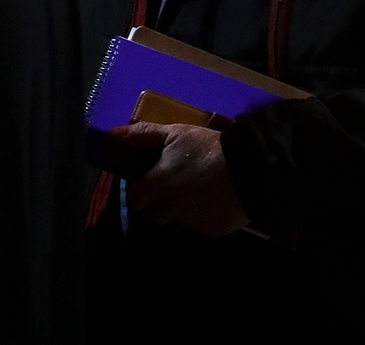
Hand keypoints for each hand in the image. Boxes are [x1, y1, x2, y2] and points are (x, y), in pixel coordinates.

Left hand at [112, 122, 249, 236]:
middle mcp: (171, 208)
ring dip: (182, 211)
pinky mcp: (214, 230)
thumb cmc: (206, 147)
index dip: (141, 191)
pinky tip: (214, 202)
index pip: (136, 199)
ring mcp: (193, 222)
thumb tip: (113, 134)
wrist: (251, 167)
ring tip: (196, 192)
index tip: (150, 182)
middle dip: (160, 203)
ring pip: (179, 221)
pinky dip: (204, 218)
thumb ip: (142, 135)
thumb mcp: (174, 133)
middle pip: (156, 214)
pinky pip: (202, 228)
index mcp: (157, 186)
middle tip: (174, 186)